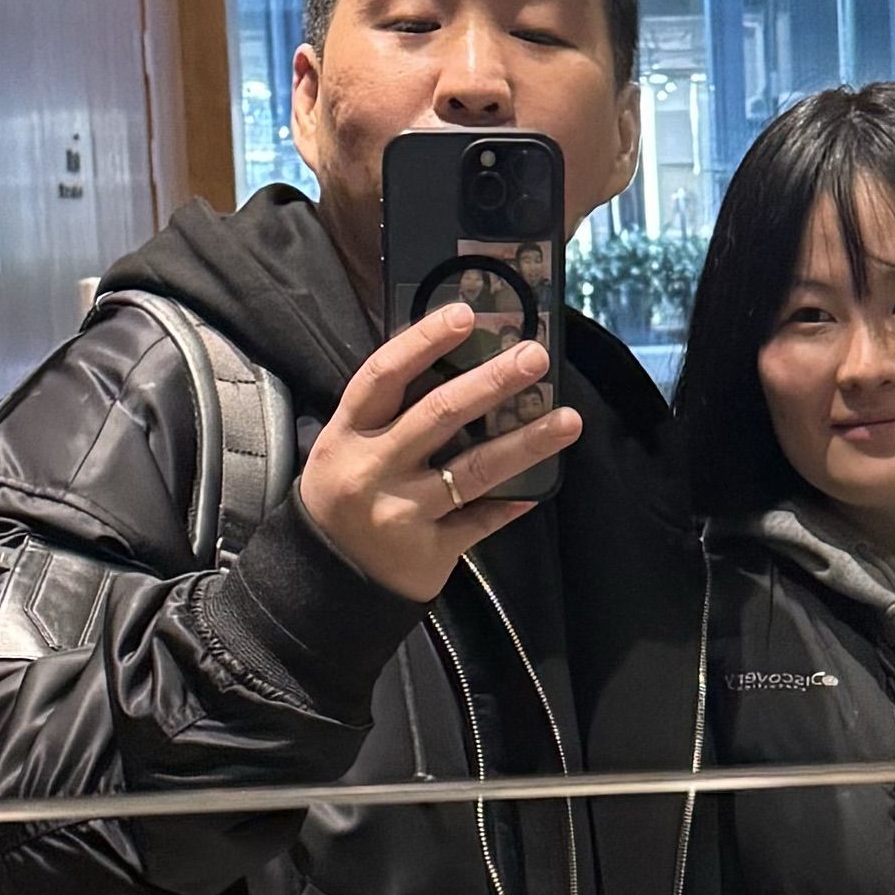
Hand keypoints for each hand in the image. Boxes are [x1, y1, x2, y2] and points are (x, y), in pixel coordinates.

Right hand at [292, 303, 584, 600]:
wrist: (326, 581)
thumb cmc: (346, 495)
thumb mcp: (350, 446)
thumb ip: (391, 411)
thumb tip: (459, 360)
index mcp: (350, 432)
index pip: (384, 375)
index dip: (423, 341)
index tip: (465, 313)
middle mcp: (373, 469)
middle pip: (438, 415)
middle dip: (492, 382)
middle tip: (535, 356)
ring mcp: (401, 512)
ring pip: (473, 471)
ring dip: (526, 443)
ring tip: (568, 420)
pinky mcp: (428, 551)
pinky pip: (480, 522)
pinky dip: (511, 504)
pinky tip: (540, 489)